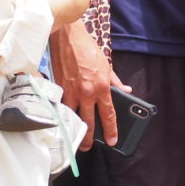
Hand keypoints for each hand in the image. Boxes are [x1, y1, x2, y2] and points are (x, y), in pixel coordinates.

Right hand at [49, 19, 128, 149]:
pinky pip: (61, 107)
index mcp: (101, 86)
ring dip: (74, 129)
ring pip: (72, 118)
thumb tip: (126, 90)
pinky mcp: (58, 89)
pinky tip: (63, 121)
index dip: (111, 130)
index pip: (108, 114)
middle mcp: (86, 92)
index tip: (112, 141)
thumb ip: (116, 81)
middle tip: (88, 147)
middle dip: (88, 138)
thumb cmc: (88, 50)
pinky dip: (63, 115)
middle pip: (88, 122)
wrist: (68, 38)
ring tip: (75, 137)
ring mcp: (71, 92)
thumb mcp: (107, 65)